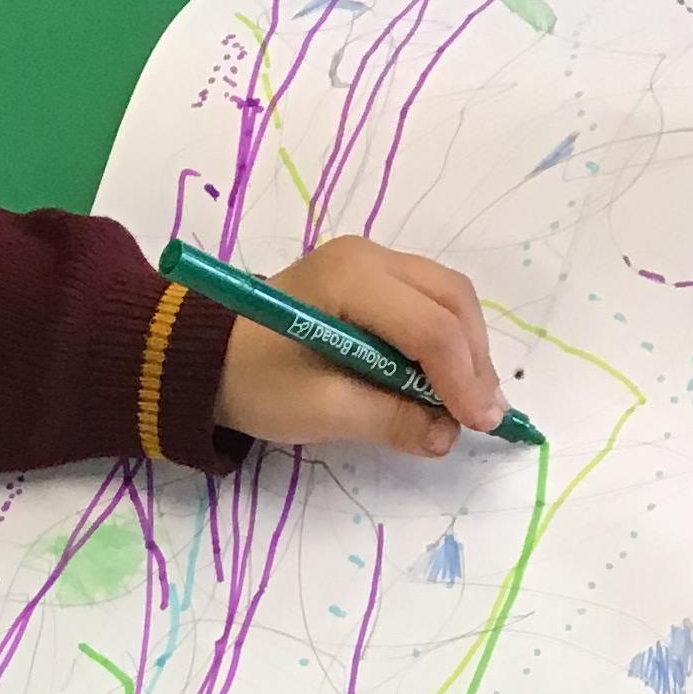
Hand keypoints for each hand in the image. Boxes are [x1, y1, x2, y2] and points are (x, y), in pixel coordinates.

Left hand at [211, 236, 506, 457]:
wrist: (208, 360)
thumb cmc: (254, 382)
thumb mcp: (319, 409)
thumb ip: (386, 421)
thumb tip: (445, 437)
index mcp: (351, 278)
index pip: (430, 326)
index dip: (462, 379)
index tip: (480, 425)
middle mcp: (370, 257)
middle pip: (451, 301)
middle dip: (474, 362)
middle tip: (484, 417)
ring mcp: (373, 263)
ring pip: (447, 300)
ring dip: (467, 352)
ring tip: (470, 405)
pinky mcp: (373, 280)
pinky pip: (429, 305)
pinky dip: (446, 344)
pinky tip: (445, 384)